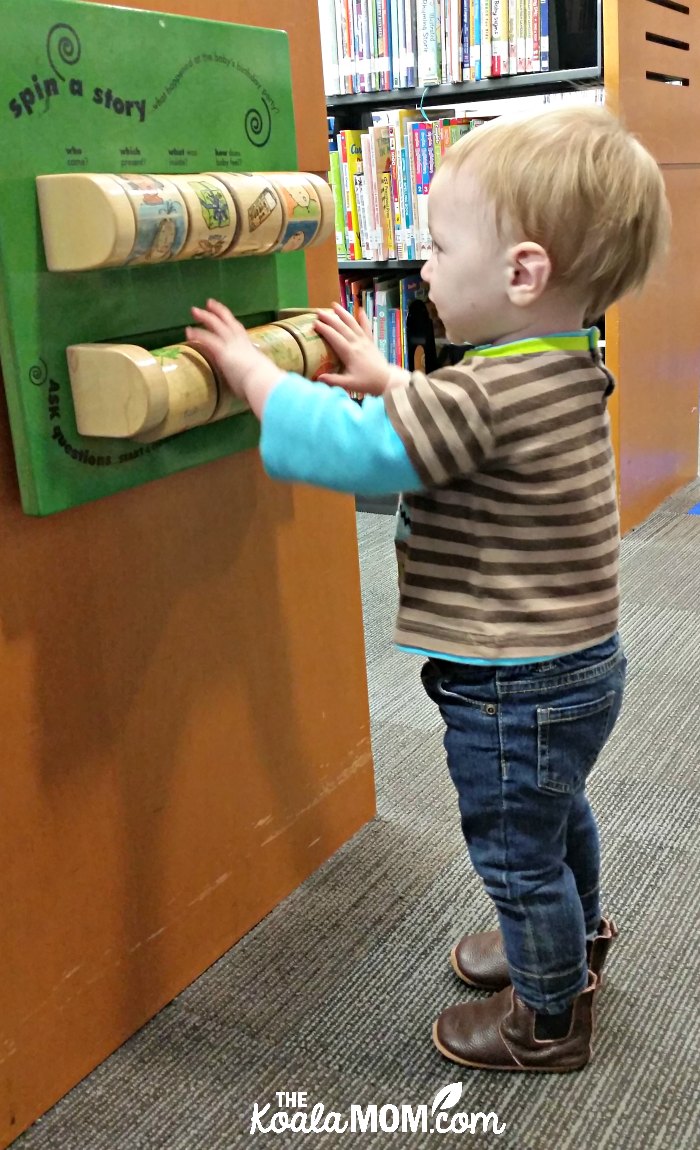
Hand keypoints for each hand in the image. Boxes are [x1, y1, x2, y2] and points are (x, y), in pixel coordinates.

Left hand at [186, 299, 284, 417]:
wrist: (263, 382)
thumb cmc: (263, 383)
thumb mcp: (259, 376)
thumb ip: (253, 376)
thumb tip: (255, 386)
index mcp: (249, 348)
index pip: (239, 330)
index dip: (231, 322)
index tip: (225, 315)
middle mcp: (240, 342)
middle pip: (228, 321)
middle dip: (218, 311)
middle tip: (209, 303)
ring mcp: (231, 345)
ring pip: (216, 324)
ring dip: (205, 316)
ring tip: (194, 310)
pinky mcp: (222, 351)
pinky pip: (207, 339)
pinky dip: (197, 334)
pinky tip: (188, 331)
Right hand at [314, 302, 408, 395]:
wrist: (385, 380)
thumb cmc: (366, 382)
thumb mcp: (349, 384)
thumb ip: (333, 380)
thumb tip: (318, 378)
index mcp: (349, 353)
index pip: (334, 337)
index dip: (324, 329)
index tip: (315, 323)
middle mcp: (357, 343)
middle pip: (341, 327)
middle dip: (329, 318)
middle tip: (318, 312)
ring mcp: (364, 340)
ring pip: (353, 323)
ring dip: (343, 313)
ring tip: (334, 305)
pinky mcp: (370, 341)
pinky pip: (367, 327)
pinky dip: (364, 318)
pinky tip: (361, 310)